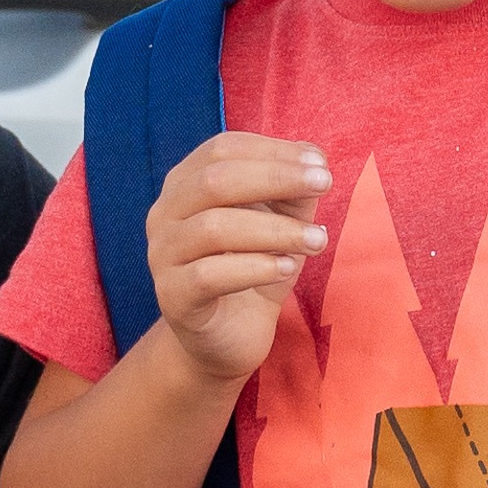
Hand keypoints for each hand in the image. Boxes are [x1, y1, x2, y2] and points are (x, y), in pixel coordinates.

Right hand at [145, 132, 325, 385]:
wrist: (230, 338)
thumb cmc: (255, 269)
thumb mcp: (282, 223)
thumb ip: (294, 191)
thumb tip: (316, 159)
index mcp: (186, 184)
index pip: (222, 149)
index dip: (273, 151)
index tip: (320, 163)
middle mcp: (165, 214)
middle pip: (214, 180)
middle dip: (275, 178)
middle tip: (325, 185)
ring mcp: (163, 256)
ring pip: (213, 228)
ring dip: (274, 229)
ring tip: (317, 241)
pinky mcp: (173, 297)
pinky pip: (208, 275)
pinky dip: (254, 267)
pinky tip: (287, 269)